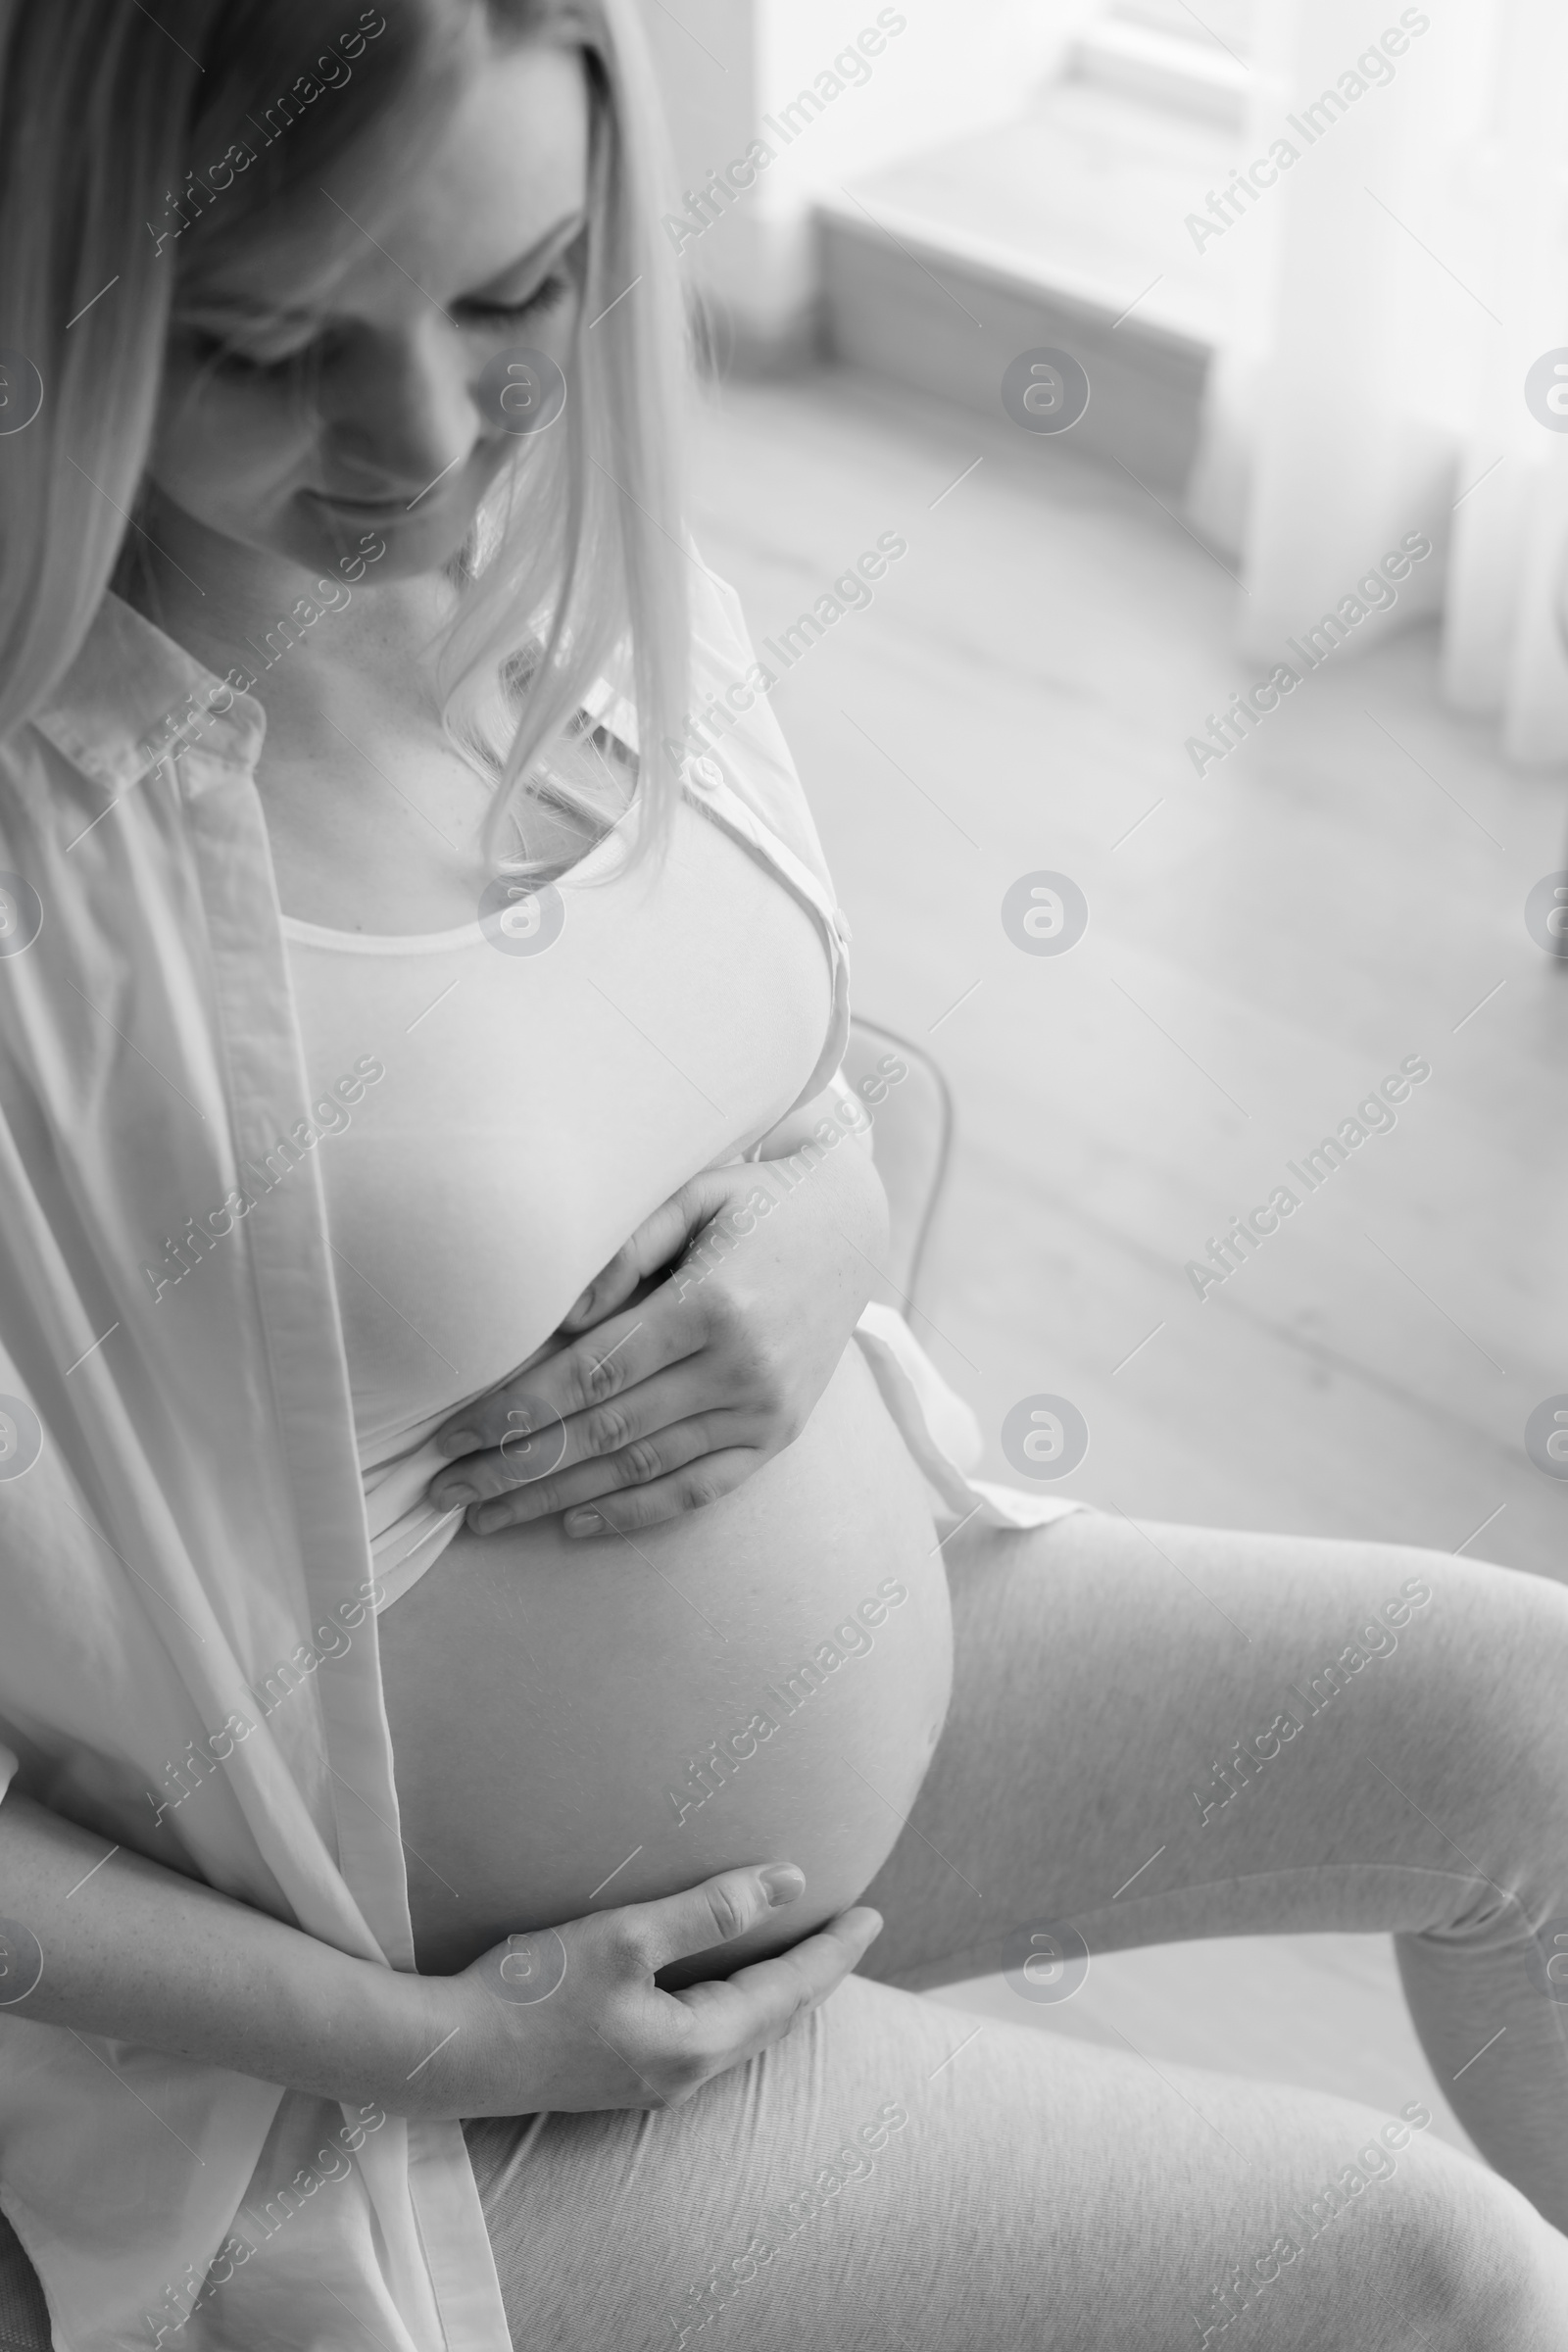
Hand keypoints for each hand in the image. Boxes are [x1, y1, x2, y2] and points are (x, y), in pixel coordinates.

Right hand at [392, 1865, 882, 2120]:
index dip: (833, 1951)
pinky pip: (709, 2035)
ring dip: (780, 1992)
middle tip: (852, 1931)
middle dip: (817, 1974)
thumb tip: (790, 1882)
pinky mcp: (621, 2074)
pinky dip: (739, 2003)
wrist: (448, 2057)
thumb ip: (711, 1911)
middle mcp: (683, 2075)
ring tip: (804, 1955)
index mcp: (696, 2045)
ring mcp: (651, 2082)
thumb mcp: (627, 1938)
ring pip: (742, 2031)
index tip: (873, 1916)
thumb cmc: (532, 1992)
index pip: (790, 1993)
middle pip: (775, 2020)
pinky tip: (728, 1986)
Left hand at [427, 1108, 887, 1539]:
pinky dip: (635, 1513)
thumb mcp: (693, 1196)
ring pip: (641, 1469)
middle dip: (515, 1467)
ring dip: (557, 1499)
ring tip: (487, 1517)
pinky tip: (574, 1524)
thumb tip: (556, 1320)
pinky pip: (699, 1489)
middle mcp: (741, 1368)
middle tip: (445, 1491)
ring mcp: (765, 1409)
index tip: (451, 1435)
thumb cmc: (755, 1200)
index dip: (514, 1411)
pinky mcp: (780, 1434)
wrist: (853, 1225)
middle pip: (604, 1432)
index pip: (591, 1375)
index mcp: (712, 1304)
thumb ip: (623, 1252)